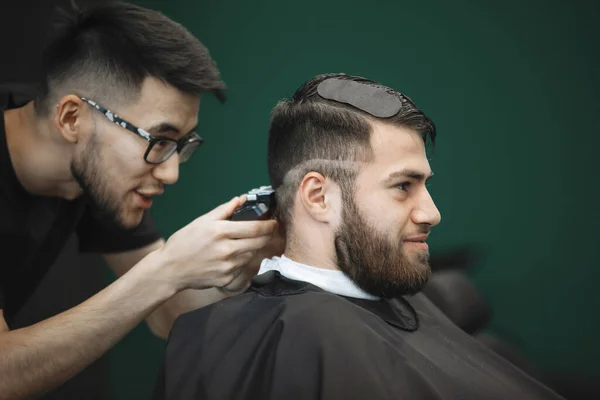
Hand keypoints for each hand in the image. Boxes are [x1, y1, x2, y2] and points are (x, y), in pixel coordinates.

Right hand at [155, 195, 277, 291]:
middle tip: (268, 231)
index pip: (255, 228)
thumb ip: (224, 210)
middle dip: (267, 236)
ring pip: (252, 255)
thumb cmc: (184, 243)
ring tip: (245, 243)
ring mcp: (228, 266)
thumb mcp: (202, 221)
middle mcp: (227, 250)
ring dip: (253, 248)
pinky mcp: (227, 279)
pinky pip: (242, 268)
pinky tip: (232, 257)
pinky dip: (242, 261)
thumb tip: (241, 199)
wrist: (170, 269)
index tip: (273, 222)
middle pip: (259, 242)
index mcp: (221, 232)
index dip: (269, 225)